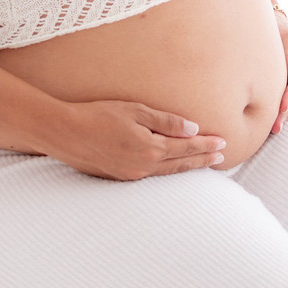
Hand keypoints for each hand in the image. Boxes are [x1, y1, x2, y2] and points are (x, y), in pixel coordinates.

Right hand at [53, 98, 227, 180]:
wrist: (65, 133)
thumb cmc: (98, 116)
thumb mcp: (135, 111)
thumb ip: (165, 121)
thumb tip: (192, 128)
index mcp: (150, 149)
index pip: (186, 147)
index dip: (206, 145)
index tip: (222, 143)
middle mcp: (143, 167)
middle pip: (180, 164)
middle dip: (202, 159)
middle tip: (221, 157)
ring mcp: (131, 175)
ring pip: (166, 173)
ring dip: (186, 167)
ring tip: (202, 163)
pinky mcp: (119, 177)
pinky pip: (151, 175)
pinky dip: (166, 171)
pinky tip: (170, 166)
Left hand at [270, 10, 287, 135]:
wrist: (267, 21)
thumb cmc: (276, 25)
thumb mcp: (285, 33)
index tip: (283, 106)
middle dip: (284, 111)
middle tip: (276, 126)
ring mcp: (286, 78)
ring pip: (285, 98)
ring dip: (280, 114)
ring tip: (272, 129)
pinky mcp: (277, 81)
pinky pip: (277, 95)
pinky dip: (273, 107)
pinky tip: (265, 120)